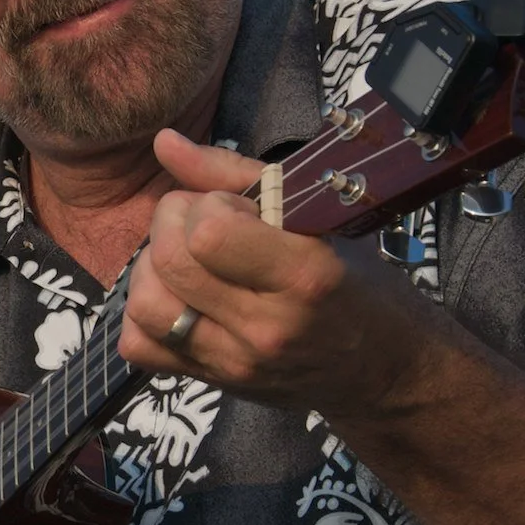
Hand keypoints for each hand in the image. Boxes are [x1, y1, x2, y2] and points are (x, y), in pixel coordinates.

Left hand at [116, 129, 436, 418]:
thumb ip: (234, 174)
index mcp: (303, 275)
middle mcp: (266, 325)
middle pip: (169, 261)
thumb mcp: (316, 218)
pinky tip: (177, 299)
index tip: (234, 207)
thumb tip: (164, 142)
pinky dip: (144, 318)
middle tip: (204, 223)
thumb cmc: (355, 284)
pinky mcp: (213, 382)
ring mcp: (236, 361)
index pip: (209, 233)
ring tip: (187, 260)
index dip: (208, 205)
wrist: (383, 371)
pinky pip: (140, 347)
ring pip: (146, 304)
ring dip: (153, 269)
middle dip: (172, 224)